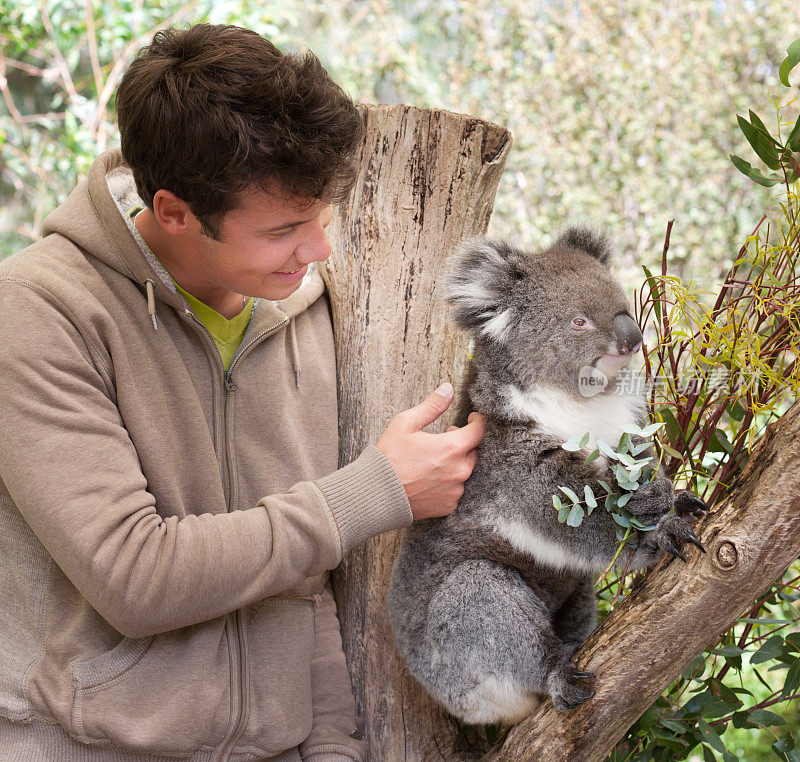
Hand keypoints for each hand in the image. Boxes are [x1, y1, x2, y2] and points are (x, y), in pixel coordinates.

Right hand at [376, 383, 485, 519]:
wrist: (376, 495)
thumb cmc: (389, 457)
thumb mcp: (406, 423)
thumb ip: (432, 406)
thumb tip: (448, 388)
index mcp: (452, 448)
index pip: (479, 432)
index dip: (477, 421)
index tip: (472, 418)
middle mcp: (459, 471)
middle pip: (473, 452)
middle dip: (463, 442)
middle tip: (446, 438)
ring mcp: (455, 491)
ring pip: (465, 471)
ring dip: (456, 463)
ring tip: (436, 459)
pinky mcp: (449, 506)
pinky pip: (456, 490)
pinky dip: (448, 482)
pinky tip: (431, 478)